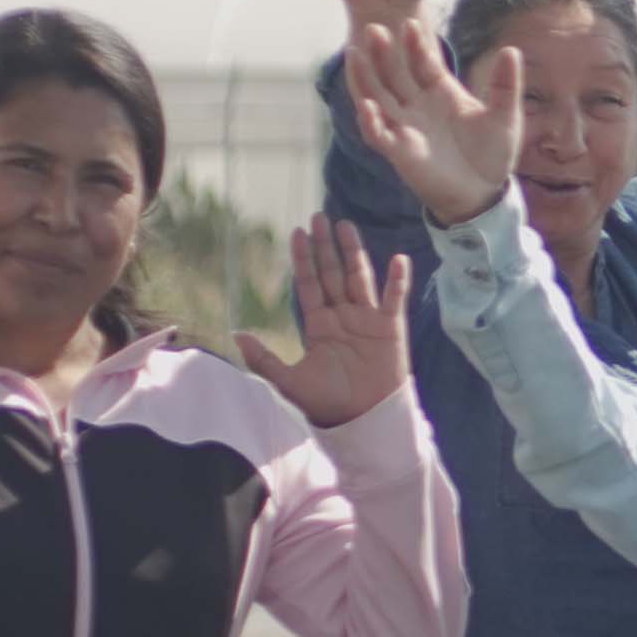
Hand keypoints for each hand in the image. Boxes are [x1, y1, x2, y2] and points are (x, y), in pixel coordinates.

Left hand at [233, 213, 415, 424]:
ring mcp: (367, 320)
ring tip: (345, 226)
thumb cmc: (327, 403)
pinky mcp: (391, 328)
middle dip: (325, 247)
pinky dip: (398, 280)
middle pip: (332, 273)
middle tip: (318, 217)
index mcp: (319, 326)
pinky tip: (399, 259)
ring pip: (359, 277)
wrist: (364, 419)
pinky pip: (394, 298)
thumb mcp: (289, 381)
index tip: (297, 233)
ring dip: (353, 252)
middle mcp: (342, 317)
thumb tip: (237, 334)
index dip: (303, 259)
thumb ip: (264, 358)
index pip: (309, 285)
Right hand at [341, 18, 526, 227]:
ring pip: (376, 97)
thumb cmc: (492, 153)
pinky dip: (371, 121)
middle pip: (393, 74)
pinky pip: (379, 134)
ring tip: (354, 54)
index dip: (414, 45)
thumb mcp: (504, 116)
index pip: (422, 62)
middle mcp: (417, 105)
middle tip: (373, 28)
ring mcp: (405, 127)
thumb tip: (512, 51)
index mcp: (441, 91)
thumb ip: (505, 85)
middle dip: (382, 53)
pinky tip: (366, 107)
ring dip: (363, 78)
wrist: (484, 192)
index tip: (410, 25)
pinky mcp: (399, 152)